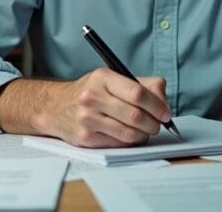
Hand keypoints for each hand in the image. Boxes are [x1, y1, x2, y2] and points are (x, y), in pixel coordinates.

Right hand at [39, 68, 170, 147]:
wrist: (56, 107)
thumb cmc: (90, 92)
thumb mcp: (112, 79)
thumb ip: (142, 85)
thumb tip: (164, 102)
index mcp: (103, 77)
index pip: (138, 93)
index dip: (157, 106)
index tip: (165, 113)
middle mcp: (92, 97)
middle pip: (135, 116)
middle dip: (154, 123)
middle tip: (158, 124)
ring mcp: (87, 119)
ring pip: (129, 133)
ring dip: (144, 135)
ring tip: (145, 130)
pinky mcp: (85, 138)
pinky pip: (118, 144)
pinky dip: (130, 142)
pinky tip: (129, 135)